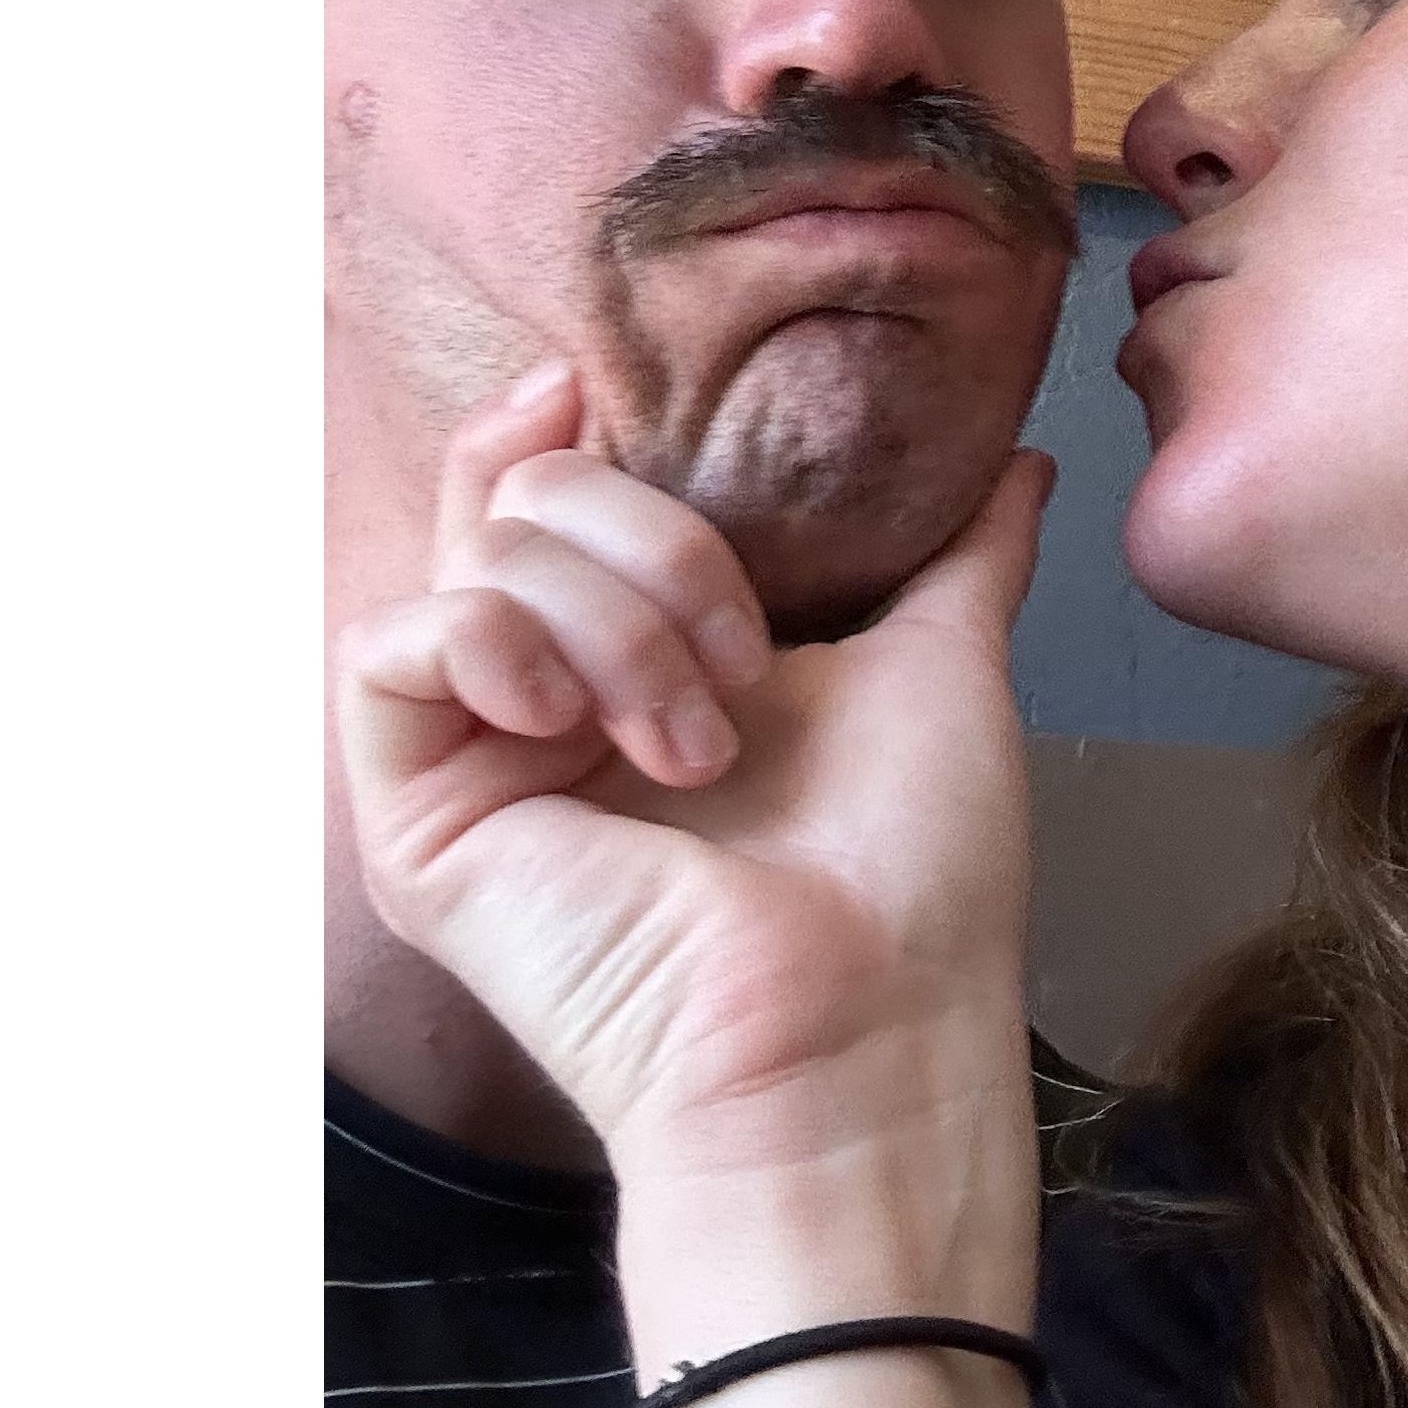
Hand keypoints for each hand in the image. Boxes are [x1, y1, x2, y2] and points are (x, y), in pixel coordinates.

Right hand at [335, 362, 1052, 1181]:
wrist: (867, 1023)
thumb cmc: (918, 874)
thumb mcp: (944, 666)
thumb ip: (965, 554)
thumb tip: (1017, 457)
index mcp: (650, 655)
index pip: (565, 492)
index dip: (570, 424)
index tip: (596, 384)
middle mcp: (550, 699)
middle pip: (519, 496)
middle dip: (651, 536)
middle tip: (746, 655)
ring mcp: (480, 761)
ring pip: (472, 558)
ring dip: (613, 613)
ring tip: (700, 734)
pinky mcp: (420, 826)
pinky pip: (391, 654)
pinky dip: (493, 643)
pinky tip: (578, 722)